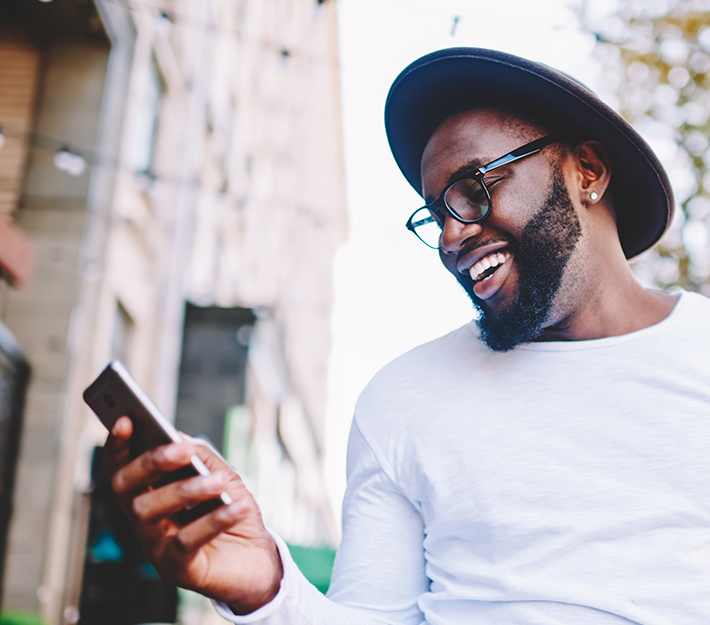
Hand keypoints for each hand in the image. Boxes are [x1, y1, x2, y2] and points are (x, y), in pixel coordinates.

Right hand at [103, 416, 282, 613]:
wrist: (257, 560)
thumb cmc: (232, 512)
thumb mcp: (222, 477)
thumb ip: (201, 457)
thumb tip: (179, 437)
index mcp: (150, 494)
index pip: (121, 467)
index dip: (118, 445)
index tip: (126, 419)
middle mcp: (144, 520)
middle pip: (125, 488)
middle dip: (151, 463)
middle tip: (182, 450)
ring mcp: (156, 546)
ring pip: (150, 512)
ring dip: (187, 491)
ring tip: (219, 482)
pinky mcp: (177, 569)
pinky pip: (187, 541)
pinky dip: (214, 519)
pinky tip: (238, 506)